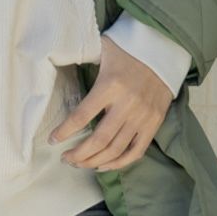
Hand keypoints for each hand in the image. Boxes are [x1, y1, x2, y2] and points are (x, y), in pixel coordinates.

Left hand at [48, 35, 173, 171]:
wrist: (163, 50)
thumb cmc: (127, 50)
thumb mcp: (102, 50)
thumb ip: (83, 60)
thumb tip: (55, 64)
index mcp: (110, 85)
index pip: (81, 116)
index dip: (64, 132)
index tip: (53, 140)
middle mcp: (127, 104)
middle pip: (99, 141)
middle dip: (78, 155)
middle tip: (66, 158)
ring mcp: (142, 117)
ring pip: (115, 150)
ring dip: (94, 162)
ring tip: (80, 164)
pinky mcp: (154, 124)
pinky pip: (135, 152)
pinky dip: (118, 163)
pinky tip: (103, 166)